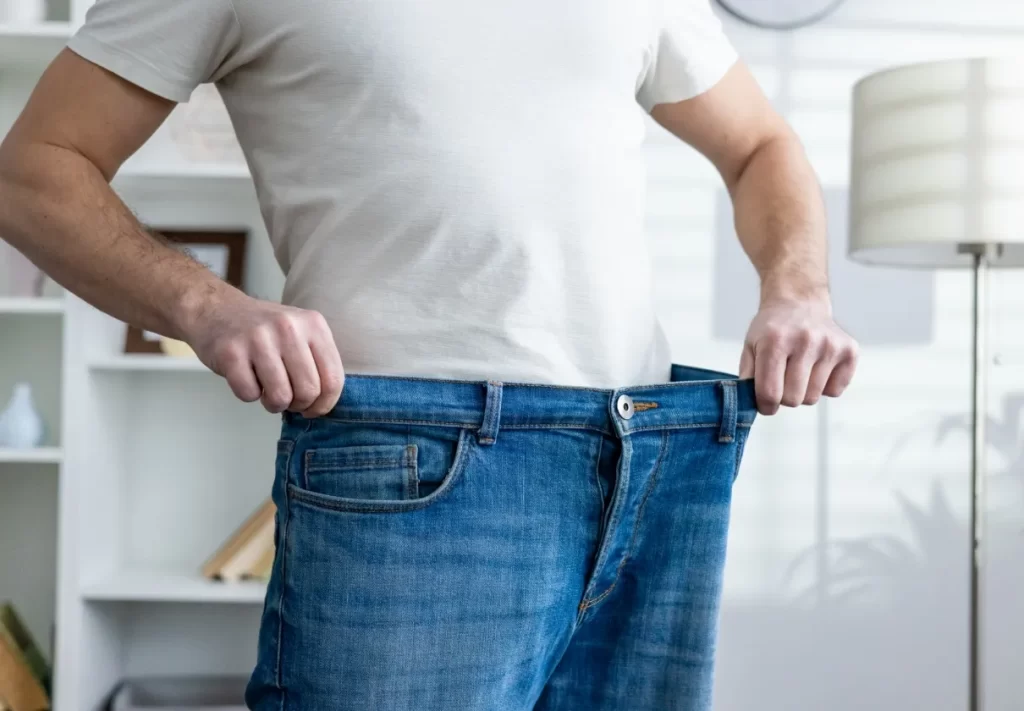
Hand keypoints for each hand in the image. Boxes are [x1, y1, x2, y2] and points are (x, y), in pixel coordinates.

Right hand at [182, 291, 343, 416]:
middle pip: (308, 391)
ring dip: (273, 403)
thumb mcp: (300, 332)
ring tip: (266, 389)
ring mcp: (259, 338)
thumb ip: (317, 362)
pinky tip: (246, 377)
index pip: (333, 379)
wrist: (216, 309)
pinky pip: (249, 395)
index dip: (324, 403)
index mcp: (313, 324)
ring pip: (280, 397)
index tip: (313, 408)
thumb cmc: (263, 330)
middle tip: (286, 397)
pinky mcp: (231, 352)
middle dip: (298, 405)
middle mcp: (288, 328)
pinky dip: (248, 394)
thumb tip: (324, 403)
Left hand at [739, 297, 857, 414]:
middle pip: (793, 399)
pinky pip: (834, 391)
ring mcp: (830, 345)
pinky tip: (817, 367)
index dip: (765, 406)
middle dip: (784, 397)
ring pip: (813, 398)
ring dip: (803, 391)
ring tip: (799, 370)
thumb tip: (751, 405)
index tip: (766, 404)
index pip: (770, 393)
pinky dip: (824, 387)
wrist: (799, 302)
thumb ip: (747, 378)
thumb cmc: (773, 329)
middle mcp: (805, 340)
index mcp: (775, 341)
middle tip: (782, 380)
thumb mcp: (750, 347)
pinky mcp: (849, 350)